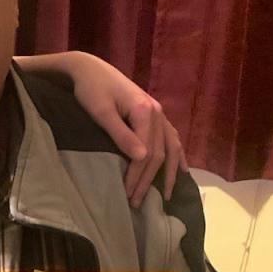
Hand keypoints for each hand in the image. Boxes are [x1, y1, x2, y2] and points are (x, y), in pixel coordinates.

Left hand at [66, 53, 185, 206]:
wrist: (90, 69)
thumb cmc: (91, 90)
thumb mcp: (102, 113)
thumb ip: (121, 135)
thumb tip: (142, 158)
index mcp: (146, 111)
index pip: (147, 153)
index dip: (138, 176)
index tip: (128, 195)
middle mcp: (158, 112)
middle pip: (159, 153)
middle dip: (148, 180)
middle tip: (137, 202)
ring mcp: (159, 113)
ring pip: (171, 147)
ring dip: (168, 173)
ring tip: (166, 195)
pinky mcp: (154, 113)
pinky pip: (171, 138)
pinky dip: (177, 155)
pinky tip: (182, 170)